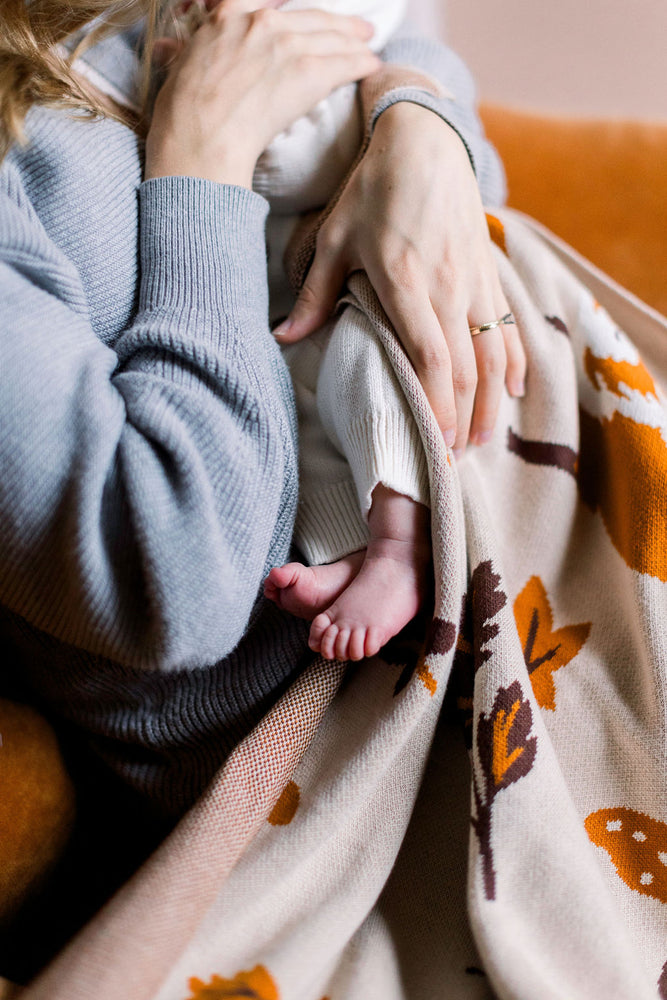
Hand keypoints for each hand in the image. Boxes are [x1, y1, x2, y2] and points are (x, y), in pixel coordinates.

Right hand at [145, 0, 380, 187]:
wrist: (200, 139)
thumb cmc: (181, 115)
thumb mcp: (179, 68)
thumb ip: (188, 53)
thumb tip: (170, 50)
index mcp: (227, 16)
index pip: (269, 2)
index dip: (289, 10)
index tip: (303, 16)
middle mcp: (260, 21)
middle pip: (309, 16)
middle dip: (336, 23)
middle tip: (355, 28)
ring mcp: (286, 44)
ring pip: (331, 36)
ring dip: (354, 41)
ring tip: (368, 44)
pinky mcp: (308, 71)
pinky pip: (345, 61)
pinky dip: (360, 63)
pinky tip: (372, 65)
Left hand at [276, 102, 525, 451]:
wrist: (423, 136)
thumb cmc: (372, 188)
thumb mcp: (334, 236)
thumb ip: (314, 293)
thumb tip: (282, 336)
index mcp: (406, 282)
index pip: (430, 357)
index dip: (437, 404)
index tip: (435, 444)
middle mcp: (448, 286)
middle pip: (466, 367)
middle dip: (462, 418)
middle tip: (455, 460)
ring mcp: (474, 279)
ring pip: (494, 352)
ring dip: (491, 401)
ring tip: (482, 440)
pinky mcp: (489, 270)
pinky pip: (508, 325)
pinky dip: (514, 362)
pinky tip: (515, 391)